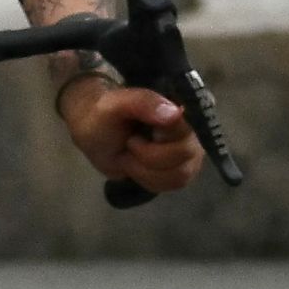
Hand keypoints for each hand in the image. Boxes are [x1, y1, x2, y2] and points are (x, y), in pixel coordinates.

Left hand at [59, 66, 199, 195]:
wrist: (95, 134)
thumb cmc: (105, 115)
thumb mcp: (116, 104)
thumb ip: (143, 102)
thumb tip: (175, 114)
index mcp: (180, 109)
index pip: (185, 136)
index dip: (157, 144)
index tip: (134, 136)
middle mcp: (192, 131)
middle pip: (182, 160)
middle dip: (146, 158)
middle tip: (129, 143)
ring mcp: (189, 153)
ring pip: (178, 177)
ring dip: (146, 172)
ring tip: (131, 155)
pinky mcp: (182, 170)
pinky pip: (172, 185)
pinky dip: (148, 180)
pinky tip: (137, 166)